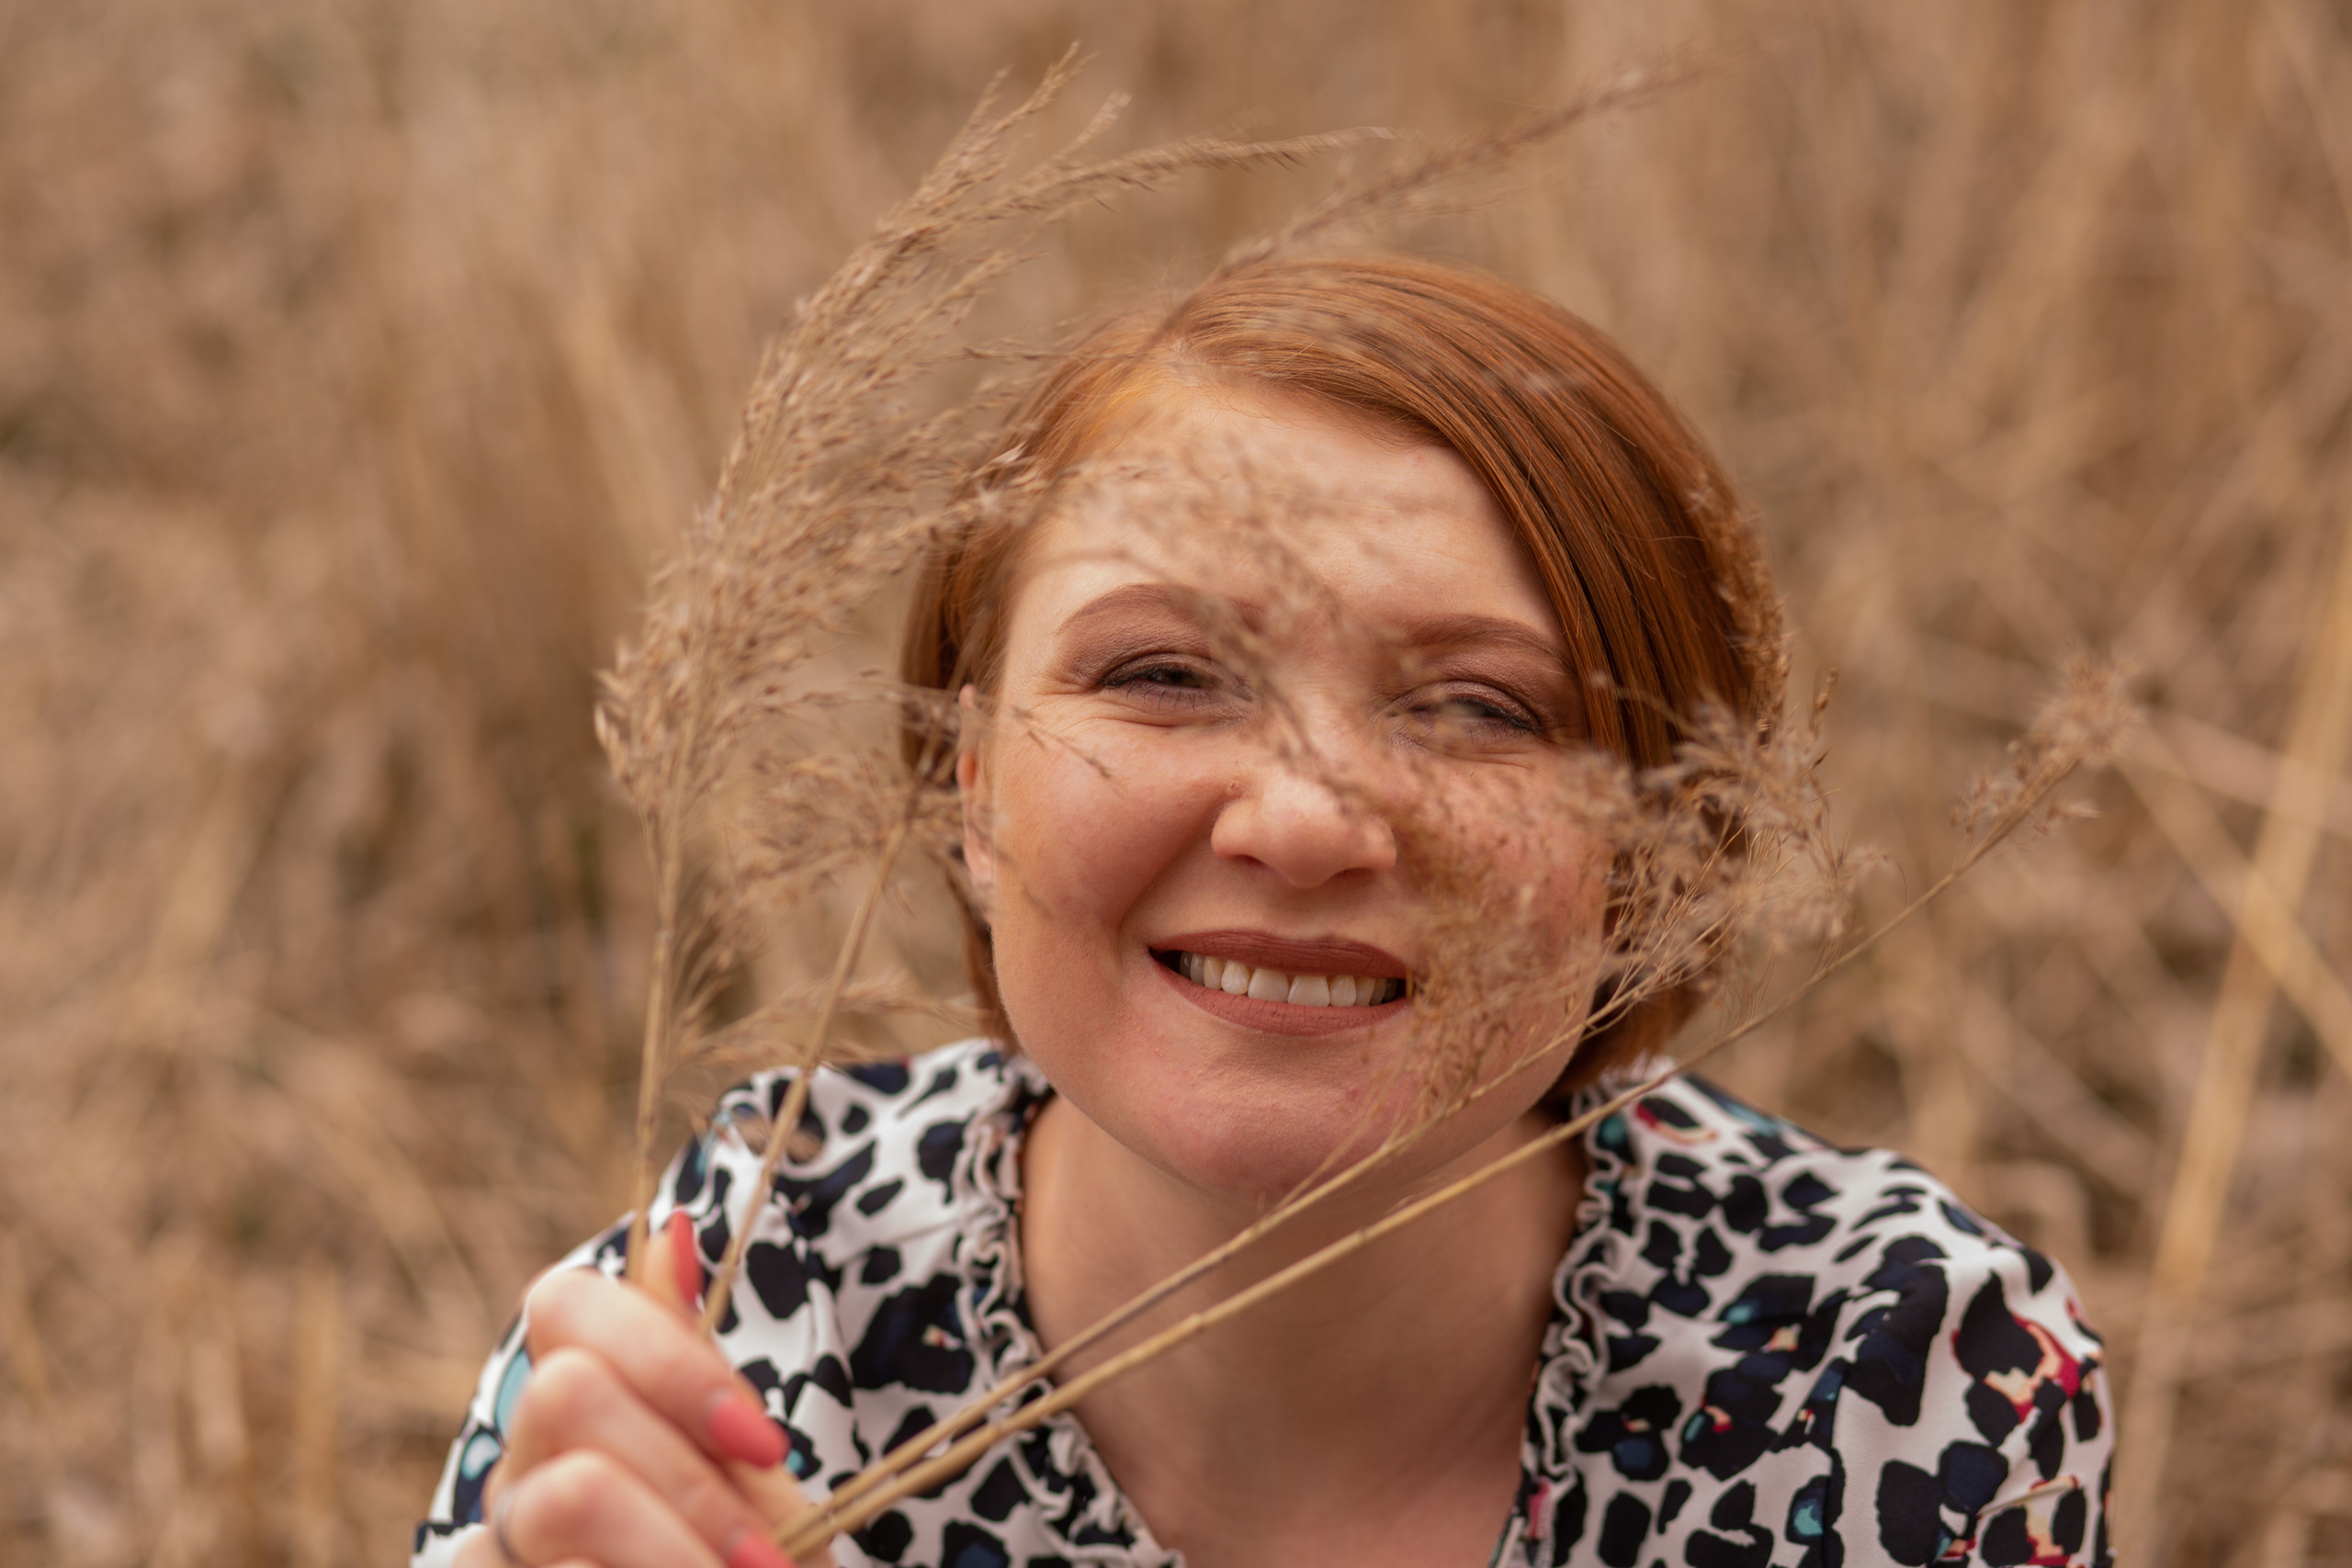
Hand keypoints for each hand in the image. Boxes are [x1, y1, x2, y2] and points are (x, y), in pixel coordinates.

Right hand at [456, 1215, 834, 1567]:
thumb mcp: (748, 1488)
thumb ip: (706, 1381)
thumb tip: (678, 1225)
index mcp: (577, 1404)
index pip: (564, 1302)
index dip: (668, 1356)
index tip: (766, 1441)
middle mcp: (514, 1466)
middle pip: (567, 1395)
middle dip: (691, 1480)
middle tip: (773, 1560)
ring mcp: (489, 1545)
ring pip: (566, 1495)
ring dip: (676, 1550)